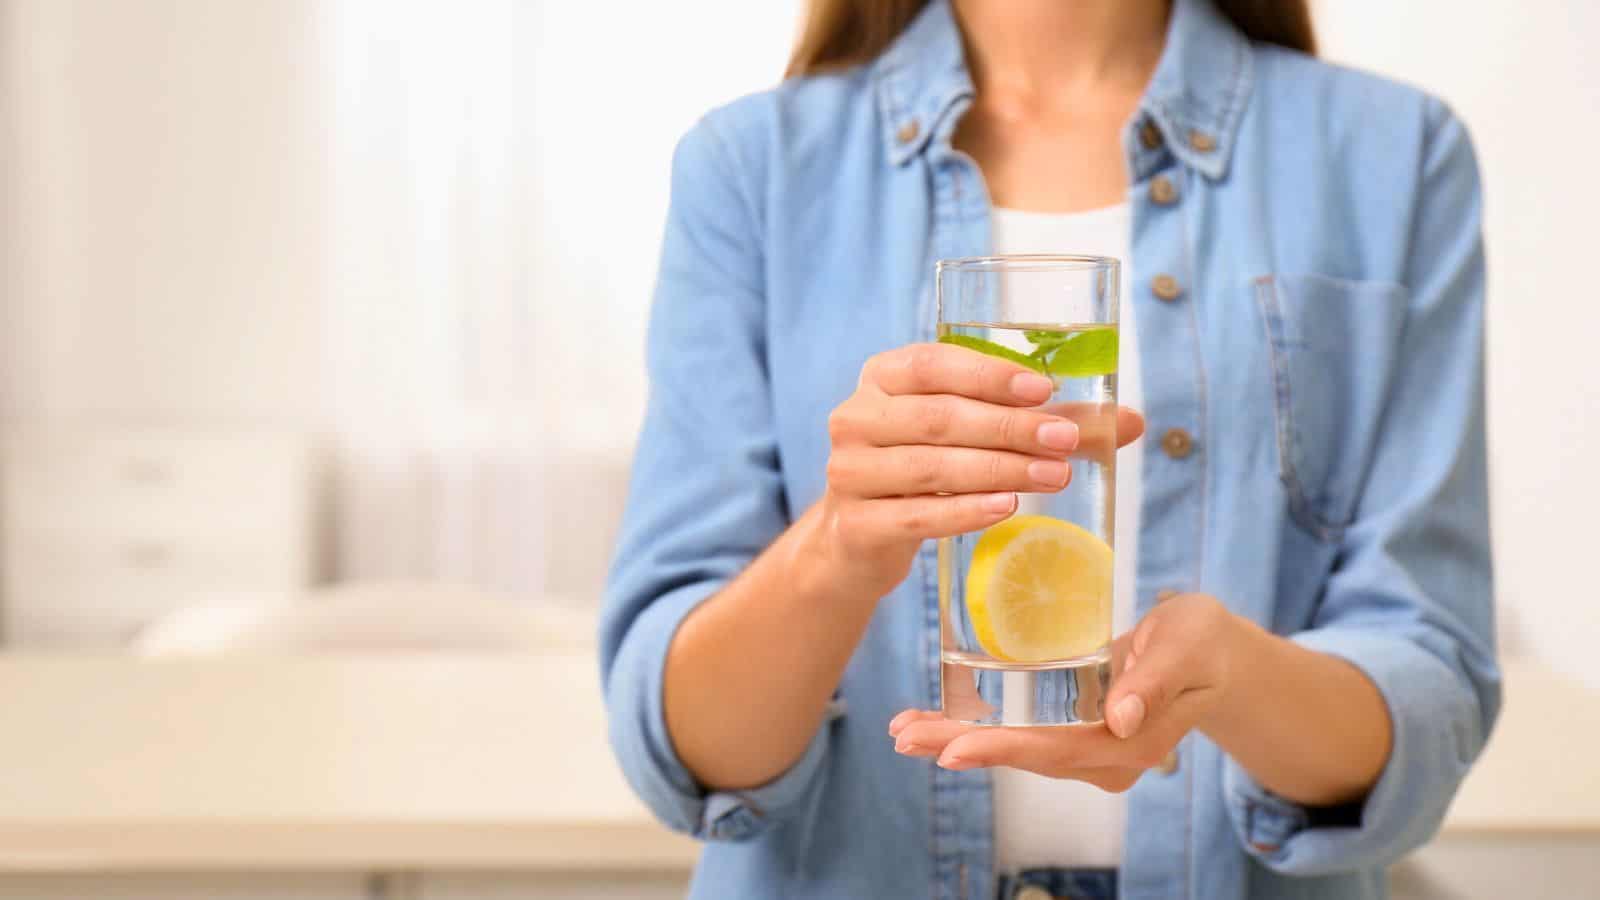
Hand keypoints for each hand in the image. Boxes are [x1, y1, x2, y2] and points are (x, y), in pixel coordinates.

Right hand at [815, 342, 1144, 594]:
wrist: (859, 538)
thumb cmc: (927, 468)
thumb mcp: (973, 433)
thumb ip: (1042, 421)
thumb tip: (1130, 421)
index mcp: (884, 376)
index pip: (933, 364)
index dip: (989, 375)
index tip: (1044, 389)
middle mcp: (856, 417)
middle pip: (939, 418)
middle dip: (1009, 429)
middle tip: (1066, 441)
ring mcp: (850, 471)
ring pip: (931, 467)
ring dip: (999, 470)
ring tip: (1052, 477)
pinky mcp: (856, 523)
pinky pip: (917, 516)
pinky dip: (965, 512)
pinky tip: (1005, 509)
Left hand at [888, 594, 1242, 791]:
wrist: (1211, 652)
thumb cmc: (1201, 641)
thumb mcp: (1187, 645)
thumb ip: (1155, 679)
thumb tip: (1118, 719)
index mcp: (1134, 743)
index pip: (1058, 750)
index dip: (1003, 748)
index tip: (953, 747)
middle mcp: (1106, 757)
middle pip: (1025, 755)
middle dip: (961, 746)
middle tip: (904, 736)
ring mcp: (1088, 748)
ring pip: (1014, 748)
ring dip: (957, 739)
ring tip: (902, 730)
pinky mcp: (1073, 730)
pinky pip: (1019, 733)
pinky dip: (975, 727)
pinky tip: (935, 721)